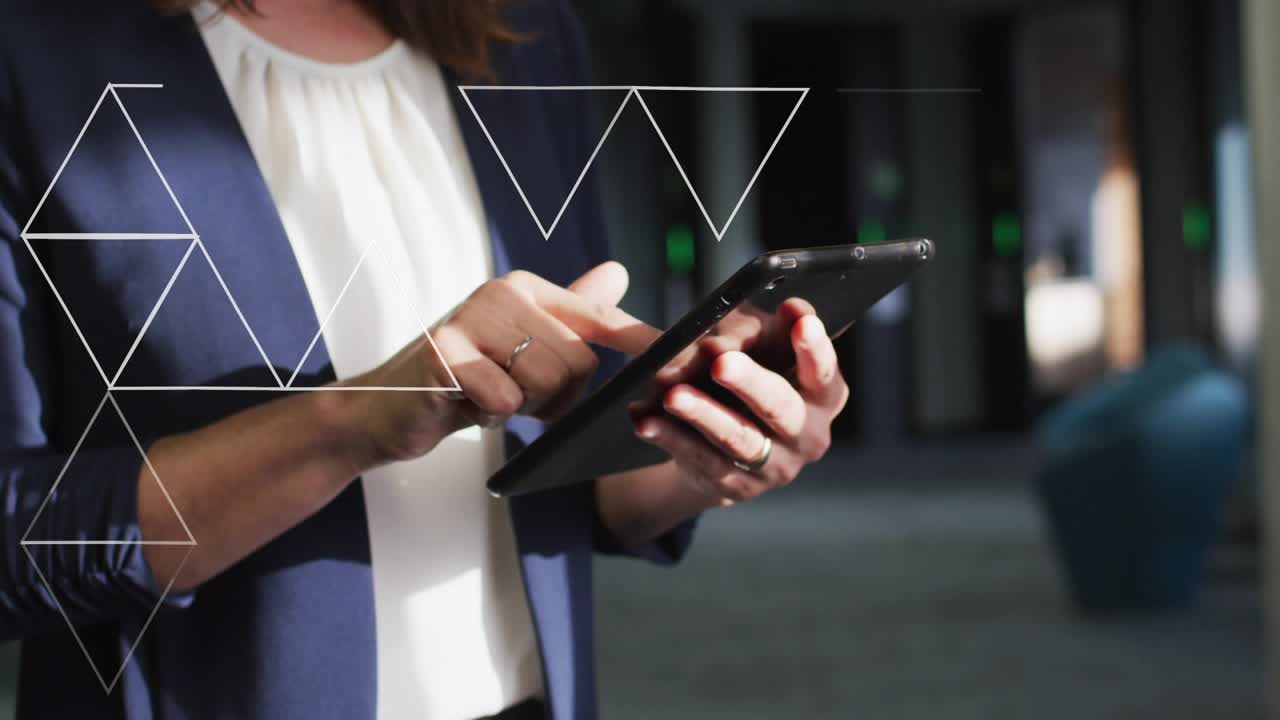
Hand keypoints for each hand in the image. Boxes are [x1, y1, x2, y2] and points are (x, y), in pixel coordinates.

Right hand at [336, 261, 658, 468]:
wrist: (387, 407)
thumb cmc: (463, 379)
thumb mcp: (520, 348)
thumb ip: (569, 315)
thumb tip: (619, 272)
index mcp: (526, 290)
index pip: (601, 316)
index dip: (643, 342)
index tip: (682, 360)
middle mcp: (502, 293)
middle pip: (578, 364)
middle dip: (557, 399)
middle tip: (518, 397)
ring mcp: (470, 318)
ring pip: (545, 383)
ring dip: (523, 408)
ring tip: (490, 397)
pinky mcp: (443, 352)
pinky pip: (503, 399)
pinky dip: (490, 416)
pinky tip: (466, 406)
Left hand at [632, 298, 847, 504]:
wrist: (729, 445)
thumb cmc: (745, 379)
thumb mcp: (750, 346)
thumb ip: (740, 331)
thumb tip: (711, 334)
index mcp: (823, 393)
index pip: (823, 369)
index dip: (813, 345)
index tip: (796, 314)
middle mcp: (808, 433)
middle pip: (781, 406)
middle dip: (750, 382)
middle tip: (722, 361)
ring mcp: (775, 465)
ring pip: (738, 437)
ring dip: (704, 414)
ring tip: (673, 395)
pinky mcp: (738, 485)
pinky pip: (702, 459)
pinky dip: (672, 438)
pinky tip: (646, 421)